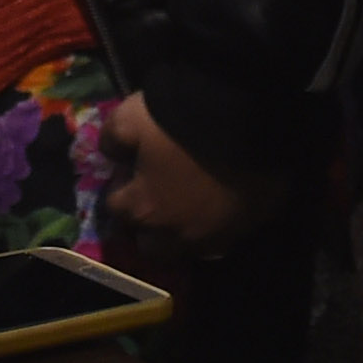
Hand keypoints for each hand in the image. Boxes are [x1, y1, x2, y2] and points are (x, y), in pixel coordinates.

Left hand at [100, 93, 275, 253]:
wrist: (247, 118)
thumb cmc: (180, 121)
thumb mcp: (131, 117)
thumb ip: (113, 139)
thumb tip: (111, 154)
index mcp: (144, 208)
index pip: (117, 207)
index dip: (121, 186)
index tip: (129, 170)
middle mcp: (178, 233)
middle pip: (153, 244)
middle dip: (150, 224)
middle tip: (157, 196)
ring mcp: (218, 235)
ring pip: (194, 245)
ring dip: (187, 228)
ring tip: (194, 199)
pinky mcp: (251, 225)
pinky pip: (230, 231)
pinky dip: (223, 220)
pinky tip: (226, 196)